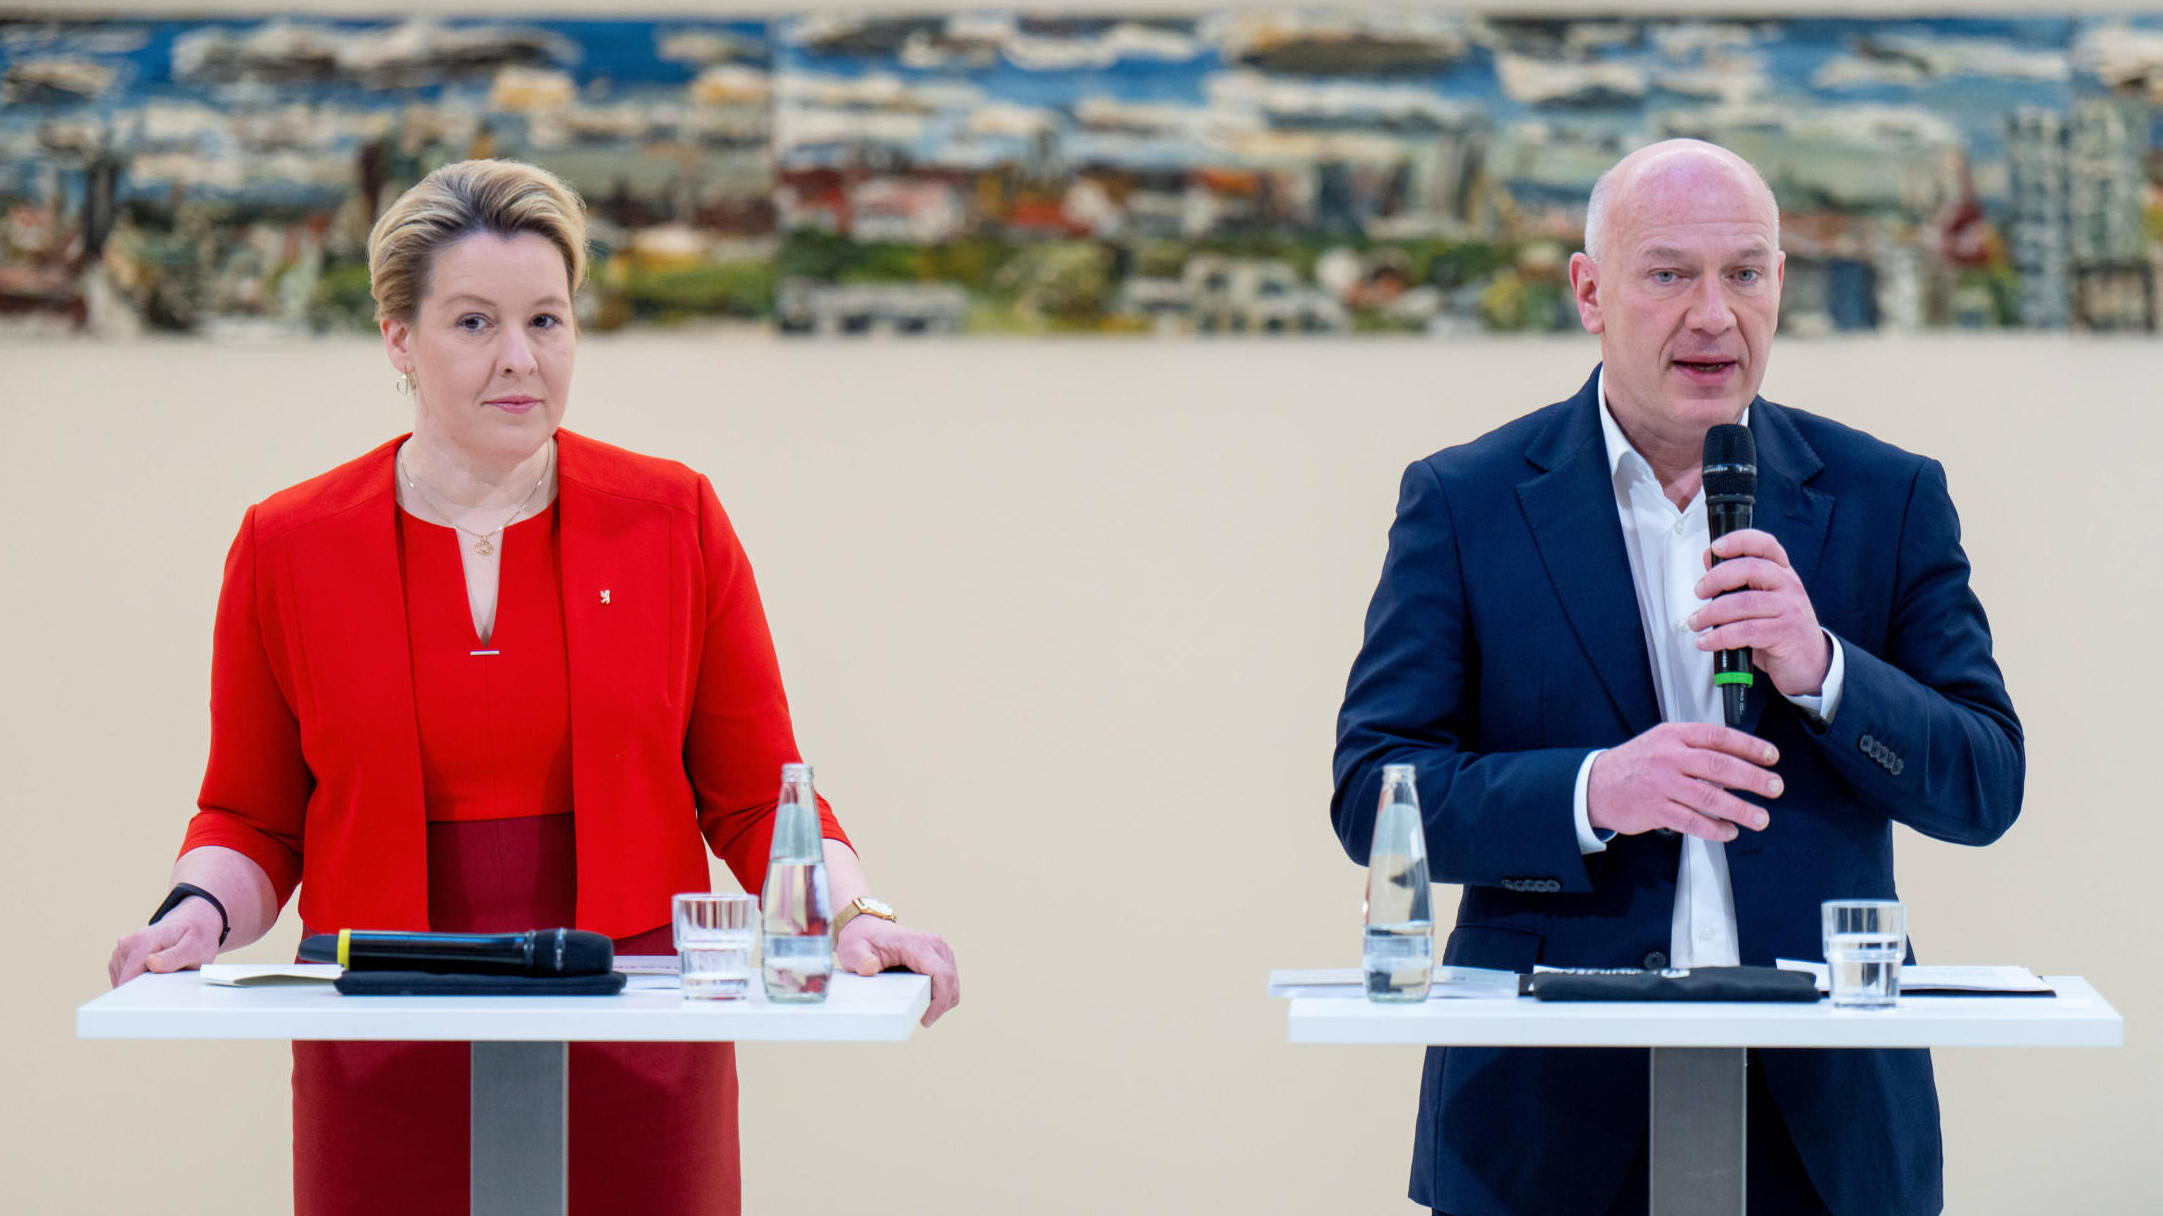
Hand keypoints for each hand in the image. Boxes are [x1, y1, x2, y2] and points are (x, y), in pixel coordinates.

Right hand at [108, 898, 221, 986]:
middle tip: (168, 982)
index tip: (157, 999)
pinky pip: (123, 979)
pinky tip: (154, 972)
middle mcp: (126, 944)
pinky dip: (137, 981)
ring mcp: (120, 951)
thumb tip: (151, 963)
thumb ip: (174, 957)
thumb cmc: (196, 936)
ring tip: (163, 973)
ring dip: (140, 985)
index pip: (128, 980)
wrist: (193, 922)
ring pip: (123, 982)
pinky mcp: (120, 958)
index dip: (140, 995)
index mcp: (141, 941)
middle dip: (143, 990)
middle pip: (124, 983)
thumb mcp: (194, 948)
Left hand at [835, 916, 958, 1027]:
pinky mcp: (940, 958)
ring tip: (922, 1011)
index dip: (940, 1001)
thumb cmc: (862, 940)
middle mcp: (935, 946)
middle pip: (951, 982)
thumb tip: (870, 969)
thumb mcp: (854, 950)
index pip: (942, 975)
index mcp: (918, 945)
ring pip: (952, 984)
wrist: (867, 928)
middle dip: (941, 1006)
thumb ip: (860, 959)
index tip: (926, 1020)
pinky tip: (925, 1002)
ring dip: (942, 1001)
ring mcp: (940, 951)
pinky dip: (940, 995)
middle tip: (922, 1020)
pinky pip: (948, 982)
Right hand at [1586, 722, 1781, 842]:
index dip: (1749, 746)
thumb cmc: (1637, 763)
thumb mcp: (1662, 741)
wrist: (1596, 785)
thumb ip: (1696, 746)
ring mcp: (1661, 784)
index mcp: (1673, 736)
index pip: (1718, 736)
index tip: (1771, 756)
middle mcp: (1668, 757)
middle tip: (1775, 787)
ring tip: (1760, 818)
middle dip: (1752, 778)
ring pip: (1709, 797)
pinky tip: (1729, 831)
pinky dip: (1714, 828)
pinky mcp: (1655, 810)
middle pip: (1718, 766)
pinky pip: (1692, 821)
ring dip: (1740, 809)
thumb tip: (1740, 758)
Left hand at [1690, 529, 1832, 697]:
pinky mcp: (1785, 634)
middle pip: (1750, 569)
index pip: (1765, 545)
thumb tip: (1709, 561)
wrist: (1810, 661)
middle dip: (1716, 579)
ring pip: (1744, 603)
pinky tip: (1707, 641)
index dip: (1739, 541)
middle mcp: (1788, 586)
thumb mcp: (1762, 600)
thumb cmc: (1781, 628)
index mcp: (1781, 572)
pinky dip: (1720, 637)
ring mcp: (1789, 609)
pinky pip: (1746, 631)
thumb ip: (1738, 582)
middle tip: (1699, 592)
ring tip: (1696, 621)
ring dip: (1711, 613)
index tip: (1716, 547)